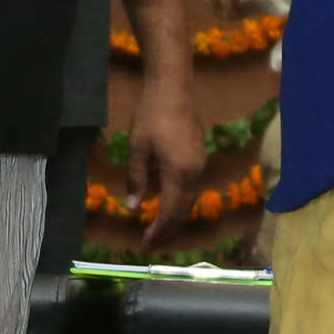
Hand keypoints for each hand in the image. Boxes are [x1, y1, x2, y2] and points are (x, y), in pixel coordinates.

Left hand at [123, 52, 200, 240]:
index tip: (145, 245)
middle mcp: (195, 174)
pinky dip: (180, 203)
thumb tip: (132, 208)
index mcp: (179, 174)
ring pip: (189, 201)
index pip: (170, 213)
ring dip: (174, 218)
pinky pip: (191, 189)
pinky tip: (167, 205)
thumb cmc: (152, 116)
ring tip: (158, 231)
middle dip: (168, 230)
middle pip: (183, 211)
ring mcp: (200, 165)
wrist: (174, 88)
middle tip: (150, 244)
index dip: (159, 231)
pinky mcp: (199, 157)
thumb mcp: (137, 149)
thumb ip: (136, 179)